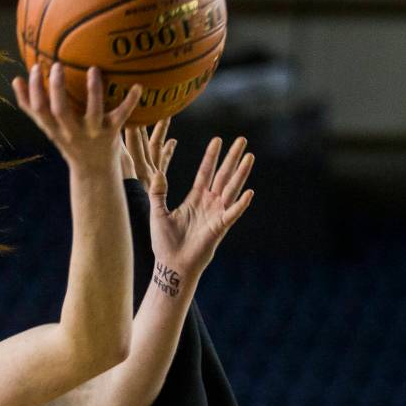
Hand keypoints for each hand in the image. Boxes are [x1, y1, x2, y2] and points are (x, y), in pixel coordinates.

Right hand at [12, 63, 141, 173]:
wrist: (94, 172)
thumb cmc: (70, 142)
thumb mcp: (50, 129)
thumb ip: (31, 107)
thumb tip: (16, 80)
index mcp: (56, 129)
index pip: (40, 110)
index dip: (35, 90)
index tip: (36, 67)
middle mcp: (73, 132)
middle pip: (61, 111)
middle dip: (57, 89)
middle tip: (58, 65)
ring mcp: (93, 133)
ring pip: (92, 112)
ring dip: (93, 91)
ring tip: (93, 69)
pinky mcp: (112, 133)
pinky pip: (122, 116)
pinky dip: (130, 102)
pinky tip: (138, 86)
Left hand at [126, 125, 253, 278]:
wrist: (171, 265)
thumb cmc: (164, 243)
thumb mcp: (158, 213)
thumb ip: (158, 193)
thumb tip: (156, 172)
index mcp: (195, 199)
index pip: (205, 172)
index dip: (211, 157)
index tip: (218, 140)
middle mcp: (208, 204)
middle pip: (223, 176)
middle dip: (232, 158)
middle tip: (242, 140)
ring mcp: (216, 215)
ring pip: (231, 190)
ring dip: (240, 174)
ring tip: (249, 156)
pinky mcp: (218, 228)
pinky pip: (232, 214)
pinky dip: (240, 204)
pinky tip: (249, 193)